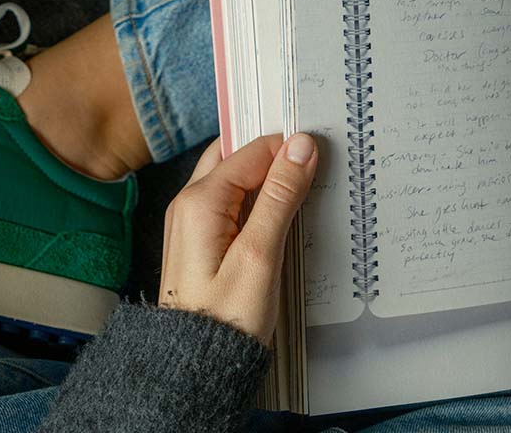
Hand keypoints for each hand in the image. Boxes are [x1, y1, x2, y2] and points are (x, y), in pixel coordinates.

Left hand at [158, 132, 317, 344]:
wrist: (193, 365)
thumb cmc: (228, 317)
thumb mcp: (260, 255)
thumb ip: (279, 197)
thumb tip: (300, 146)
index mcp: (199, 199)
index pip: (249, 152)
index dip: (285, 148)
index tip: (321, 151)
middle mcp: (188, 201)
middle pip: (233, 157)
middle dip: (271, 154)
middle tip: (311, 161)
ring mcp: (190, 220)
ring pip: (230, 179)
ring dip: (263, 177)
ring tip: (302, 186)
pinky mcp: (198, 239)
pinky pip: (227, 202)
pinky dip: (253, 199)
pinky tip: (278, 214)